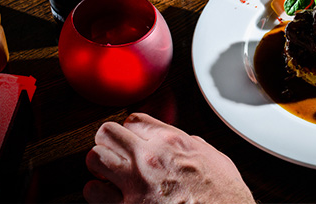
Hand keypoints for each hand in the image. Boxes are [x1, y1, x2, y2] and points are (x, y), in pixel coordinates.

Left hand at [84, 113, 254, 203]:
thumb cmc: (222, 194)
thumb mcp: (211, 157)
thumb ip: (188, 145)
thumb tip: (176, 141)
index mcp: (171, 142)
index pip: (133, 120)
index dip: (131, 130)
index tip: (133, 139)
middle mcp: (149, 158)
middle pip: (107, 133)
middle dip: (109, 142)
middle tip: (115, 152)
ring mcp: (135, 184)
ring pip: (95, 158)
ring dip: (100, 164)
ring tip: (108, 172)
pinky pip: (93, 192)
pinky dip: (97, 192)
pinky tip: (108, 194)